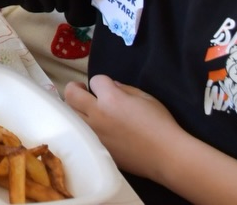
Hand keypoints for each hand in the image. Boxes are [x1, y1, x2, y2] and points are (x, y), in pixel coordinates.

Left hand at [65, 76, 180, 182]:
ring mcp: (94, 133)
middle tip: (83, 92)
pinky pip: (80, 133)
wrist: (166, 156)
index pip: (95, 80)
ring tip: (85, 109)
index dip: (102, 82)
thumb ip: (124, 88)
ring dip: (75, 108)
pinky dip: (82, 127)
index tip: (107, 86)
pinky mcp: (97, 148)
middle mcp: (97, 115)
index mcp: (110, 99)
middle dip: (76, 89)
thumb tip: (111, 86)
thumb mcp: (145, 98)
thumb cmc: (160, 124)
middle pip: (71, 95)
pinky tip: (93, 127)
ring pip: (70, 115)